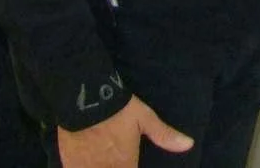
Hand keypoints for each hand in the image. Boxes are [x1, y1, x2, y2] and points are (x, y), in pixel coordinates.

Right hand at [56, 95, 191, 166]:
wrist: (85, 98)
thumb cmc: (118, 109)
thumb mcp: (145, 119)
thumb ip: (164, 135)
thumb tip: (189, 145)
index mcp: (125, 163)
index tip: (132, 166)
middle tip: (120, 163)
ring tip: (107, 163)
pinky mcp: (70, 164)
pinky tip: (89, 166)